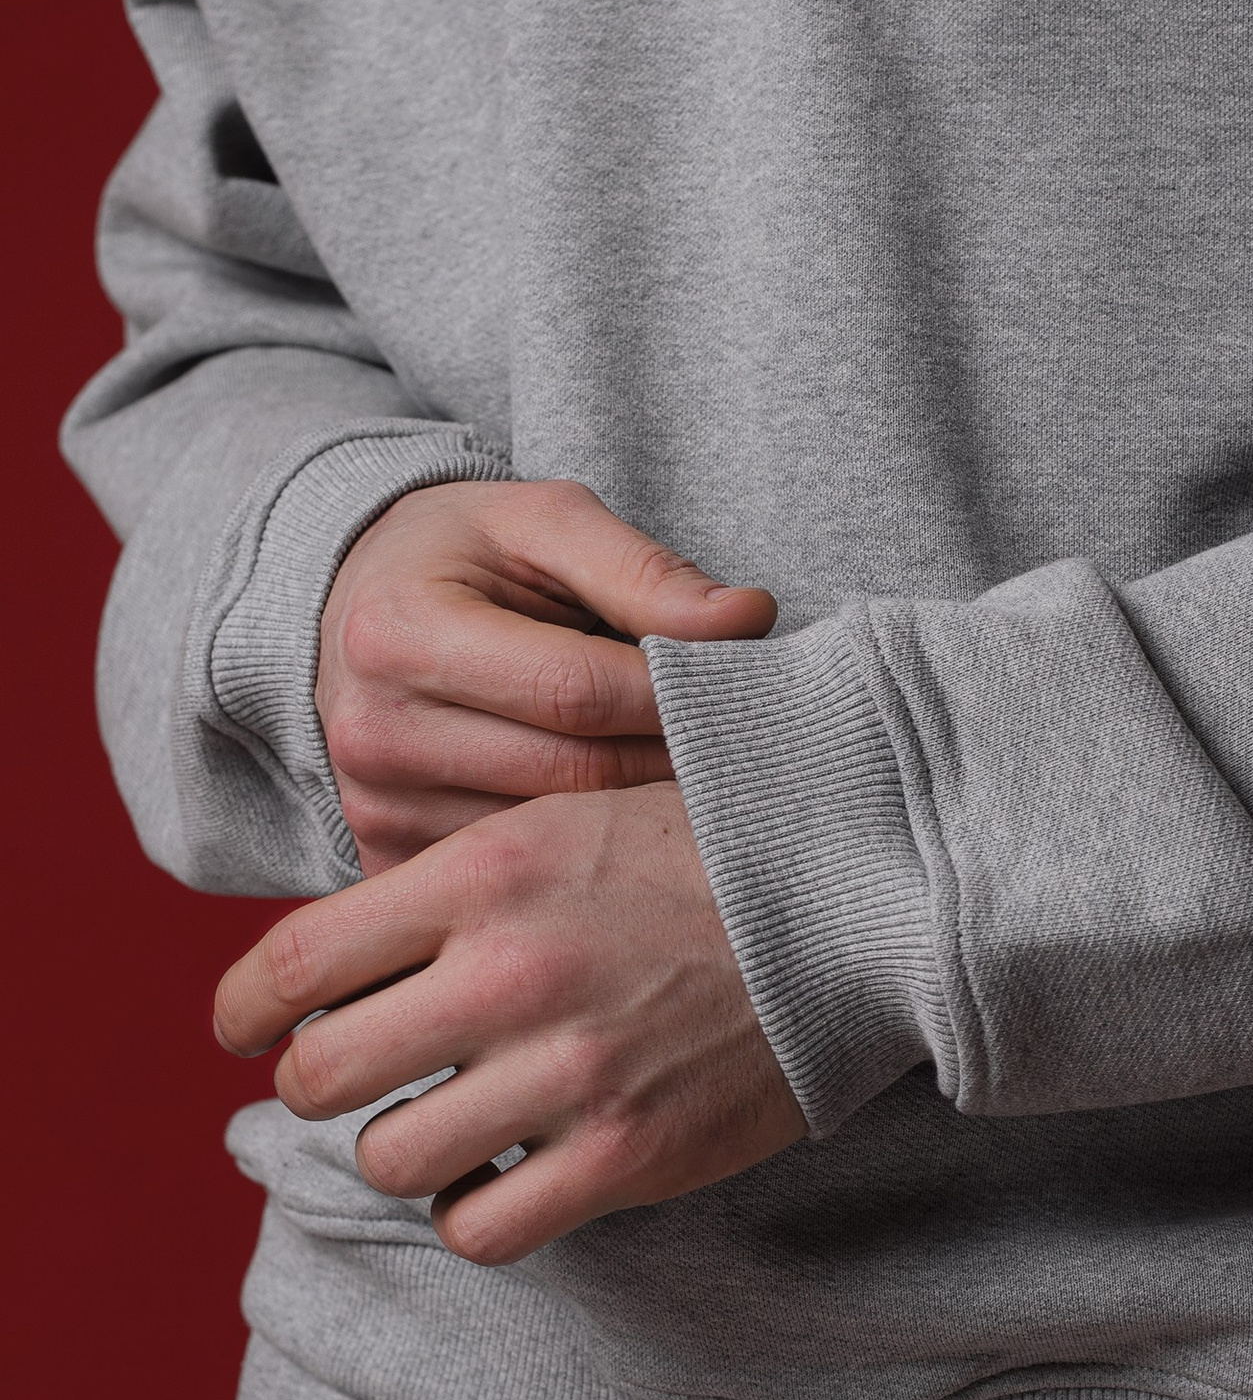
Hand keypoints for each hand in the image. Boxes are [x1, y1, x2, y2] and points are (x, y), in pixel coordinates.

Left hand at [214, 785, 805, 1261]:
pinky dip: (475, 1213)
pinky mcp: (628, 1153)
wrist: (862, 892)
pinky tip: (506, 1176)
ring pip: (391, 1159)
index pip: (291, 963)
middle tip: (358, 1077)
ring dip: (404, 1149)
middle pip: (319, 1074)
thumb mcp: (562, 817)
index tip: (244, 1030)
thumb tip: (340, 952)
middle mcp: (508, 973)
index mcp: (480, 875)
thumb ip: (452, 881)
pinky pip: (482, 1228)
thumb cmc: (708, 847)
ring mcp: (567, 1071)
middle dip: (322, 1082)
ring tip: (447, 1124)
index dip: (242, 1011)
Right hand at [318, 480, 775, 873]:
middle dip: (674, 758)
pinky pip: (522, 877)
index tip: (745, 689)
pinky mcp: (393, 861)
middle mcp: (375, 734)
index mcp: (400, 634)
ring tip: (693, 779)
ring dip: (640, 816)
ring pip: (558, 841)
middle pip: (575, 775)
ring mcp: (378, 811)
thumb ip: (643, 571)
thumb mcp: (546, 522)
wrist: (358, 605)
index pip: (577, 692)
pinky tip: (629, 825)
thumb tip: (747, 620)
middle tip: (746, 746)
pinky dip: (590, 855)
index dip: (678, 694)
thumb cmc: (464, 556)